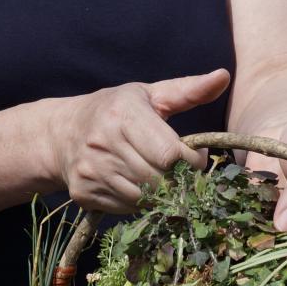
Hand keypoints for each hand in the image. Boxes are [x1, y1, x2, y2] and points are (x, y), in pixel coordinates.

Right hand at [52, 69, 229, 212]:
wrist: (62, 133)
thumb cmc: (116, 109)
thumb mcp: (150, 94)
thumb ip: (188, 90)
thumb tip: (224, 77)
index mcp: (123, 114)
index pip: (170, 154)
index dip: (191, 161)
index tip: (194, 156)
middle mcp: (103, 143)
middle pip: (160, 180)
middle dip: (180, 179)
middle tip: (182, 171)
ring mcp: (91, 171)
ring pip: (146, 198)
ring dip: (163, 194)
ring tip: (164, 178)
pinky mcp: (84, 193)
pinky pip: (128, 208)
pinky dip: (142, 203)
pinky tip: (141, 185)